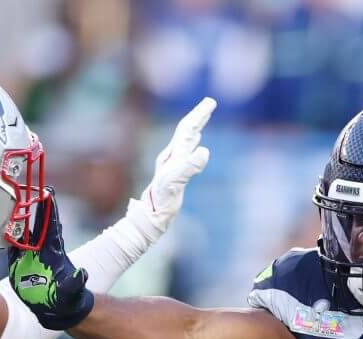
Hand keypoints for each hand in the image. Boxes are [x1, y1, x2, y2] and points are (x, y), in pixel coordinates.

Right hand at [8, 189, 93, 329]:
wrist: (56, 312)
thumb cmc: (67, 301)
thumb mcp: (73, 293)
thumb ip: (76, 283)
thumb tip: (83, 274)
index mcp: (54, 253)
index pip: (52, 227)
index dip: (50, 211)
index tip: (48, 194)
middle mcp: (41, 252)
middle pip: (36, 225)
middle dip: (34, 208)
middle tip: (31, 189)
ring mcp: (29, 259)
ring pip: (22, 235)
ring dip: (18, 221)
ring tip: (13, 203)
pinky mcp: (18, 268)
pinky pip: (11, 251)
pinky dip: (6, 240)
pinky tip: (1, 229)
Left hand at [134, 97, 215, 237]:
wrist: (151, 213)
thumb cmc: (162, 200)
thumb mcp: (175, 183)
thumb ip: (189, 166)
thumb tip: (204, 151)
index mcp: (174, 155)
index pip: (187, 129)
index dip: (199, 115)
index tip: (210, 102)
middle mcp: (172, 155)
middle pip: (186, 130)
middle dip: (199, 116)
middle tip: (210, 102)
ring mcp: (173, 163)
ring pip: (186, 139)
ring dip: (196, 126)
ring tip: (204, 116)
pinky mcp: (175, 171)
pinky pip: (186, 151)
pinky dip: (193, 142)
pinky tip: (196, 142)